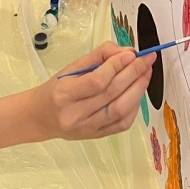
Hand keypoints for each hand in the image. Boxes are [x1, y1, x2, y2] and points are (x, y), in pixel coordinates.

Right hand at [28, 42, 152, 140]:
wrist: (41, 117)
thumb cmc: (58, 88)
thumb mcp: (72, 67)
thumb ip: (100, 56)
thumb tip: (128, 52)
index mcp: (64, 94)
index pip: (96, 81)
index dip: (117, 66)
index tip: (132, 54)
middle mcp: (75, 115)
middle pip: (111, 94)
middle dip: (134, 74)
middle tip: (147, 60)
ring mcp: (87, 129)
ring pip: (120, 110)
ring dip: (138, 89)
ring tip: (146, 73)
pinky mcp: (97, 136)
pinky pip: (122, 124)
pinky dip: (134, 107)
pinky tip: (138, 92)